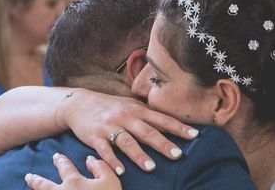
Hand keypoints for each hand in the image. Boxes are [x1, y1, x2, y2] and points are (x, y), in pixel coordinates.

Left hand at [25, 154, 120, 189]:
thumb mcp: (110, 180)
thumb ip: (100, 167)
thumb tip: (89, 160)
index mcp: (74, 182)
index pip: (65, 168)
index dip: (61, 161)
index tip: (56, 157)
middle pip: (44, 185)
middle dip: (36, 179)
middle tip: (29, 176)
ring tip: (28, 186)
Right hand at [57, 89, 197, 174]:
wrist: (79, 103)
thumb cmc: (110, 106)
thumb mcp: (130, 105)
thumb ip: (148, 115)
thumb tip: (172, 124)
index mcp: (137, 109)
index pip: (161, 119)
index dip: (178, 127)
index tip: (195, 135)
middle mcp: (125, 117)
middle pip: (147, 131)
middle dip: (162, 143)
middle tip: (178, 155)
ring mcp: (110, 127)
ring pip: (127, 141)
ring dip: (139, 155)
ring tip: (151, 168)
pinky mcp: (94, 137)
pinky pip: (105, 150)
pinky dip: (113, 161)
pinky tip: (121, 172)